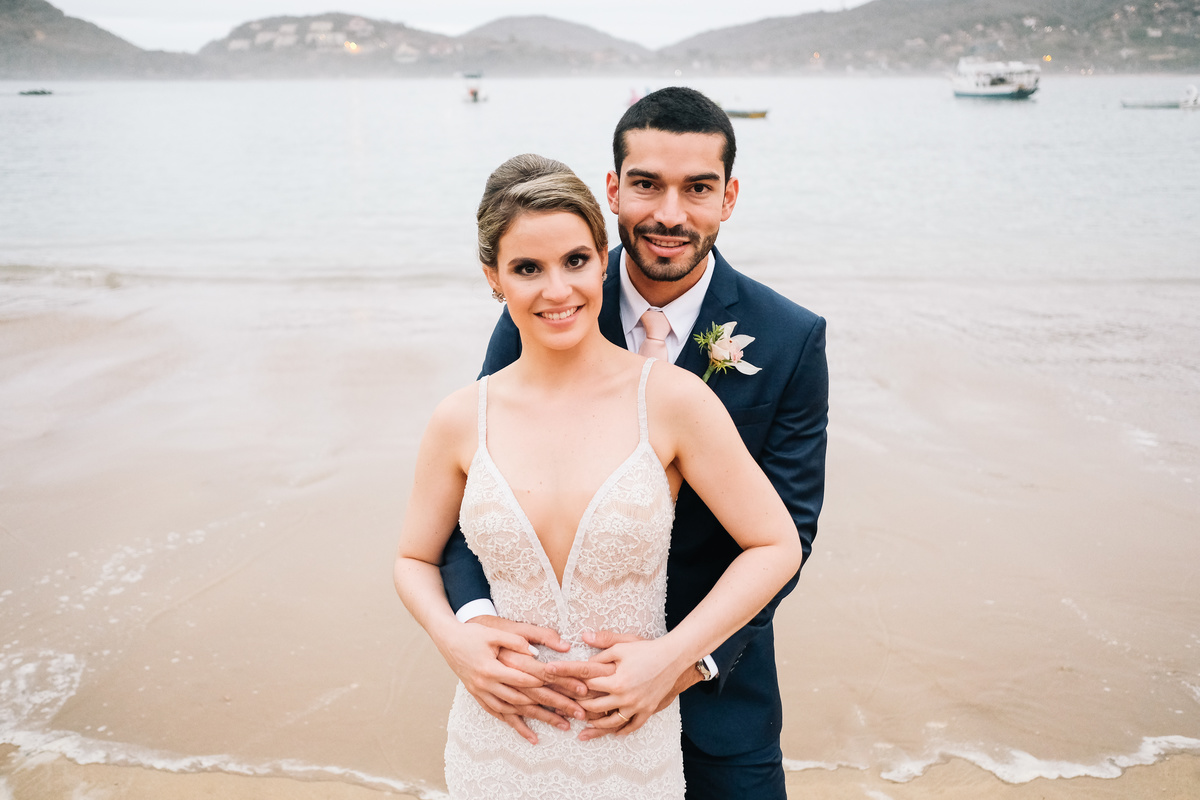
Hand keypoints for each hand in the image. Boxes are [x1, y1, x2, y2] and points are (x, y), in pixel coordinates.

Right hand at [432, 617, 570, 743]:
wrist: (447, 640)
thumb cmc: (472, 634)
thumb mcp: (494, 632)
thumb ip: (516, 641)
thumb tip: (537, 653)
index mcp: (491, 668)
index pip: (525, 679)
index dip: (549, 684)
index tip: (571, 689)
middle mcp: (486, 684)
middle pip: (524, 699)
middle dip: (552, 707)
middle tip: (575, 713)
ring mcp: (482, 693)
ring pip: (514, 711)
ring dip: (539, 719)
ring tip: (561, 725)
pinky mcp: (479, 696)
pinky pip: (499, 714)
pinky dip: (516, 725)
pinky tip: (531, 736)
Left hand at [572, 630, 691, 739]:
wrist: (673, 658)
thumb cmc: (646, 649)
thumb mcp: (622, 645)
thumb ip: (601, 645)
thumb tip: (583, 639)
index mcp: (616, 681)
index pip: (588, 686)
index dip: (574, 684)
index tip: (564, 685)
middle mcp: (625, 698)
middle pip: (595, 707)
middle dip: (580, 707)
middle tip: (569, 706)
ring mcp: (637, 706)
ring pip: (612, 722)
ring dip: (597, 725)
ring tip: (586, 725)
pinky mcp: (648, 710)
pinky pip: (633, 725)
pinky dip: (622, 730)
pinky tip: (614, 732)